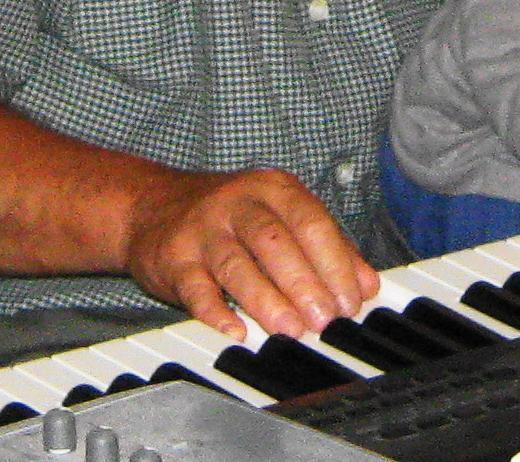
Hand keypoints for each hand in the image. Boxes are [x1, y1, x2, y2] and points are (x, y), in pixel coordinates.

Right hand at [125, 167, 379, 342]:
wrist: (152, 205)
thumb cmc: (230, 216)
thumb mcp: (280, 217)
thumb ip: (327, 246)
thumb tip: (367, 285)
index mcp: (272, 188)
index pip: (311, 222)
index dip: (335, 263)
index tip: (352, 301)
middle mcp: (237, 202)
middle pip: (275, 241)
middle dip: (304, 283)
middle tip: (325, 320)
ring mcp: (203, 229)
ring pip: (236, 264)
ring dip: (266, 299)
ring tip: (291, 330)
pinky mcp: (173, 257)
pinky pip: (195, 286)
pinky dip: (215, 311)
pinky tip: (235, 331)